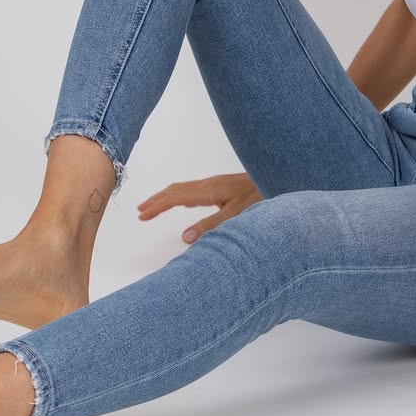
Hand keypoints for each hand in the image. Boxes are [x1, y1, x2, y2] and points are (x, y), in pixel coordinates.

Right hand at [136, 171, 262, 244]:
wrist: (275, 178)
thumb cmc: (258, 196)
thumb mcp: (235, 215)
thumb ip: (210, 226)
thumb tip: (183, 238)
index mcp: (208, 190)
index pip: (175, 197)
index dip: (157, 206)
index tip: (142, 215)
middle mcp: (208, 184)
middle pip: (175, 190)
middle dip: (157, 200)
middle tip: (140, 211)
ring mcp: (215, 184)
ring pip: (183, 188)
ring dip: (166, 197)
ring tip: (153, 207)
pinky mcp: (221, 186)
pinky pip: (193, 189)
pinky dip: (180, 196)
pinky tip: (182, 202)